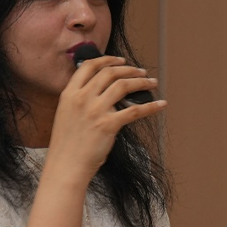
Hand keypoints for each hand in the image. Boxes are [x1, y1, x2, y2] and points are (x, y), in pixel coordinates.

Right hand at [46, 55, 164, 182]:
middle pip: (109, 73)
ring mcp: (95, 111)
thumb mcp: (66, 115)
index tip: (120, 60)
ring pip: (123, 86)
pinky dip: (151, 106)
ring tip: (151, 83)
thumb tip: (103, 92)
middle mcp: (82, 98)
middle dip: (129, 69)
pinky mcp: (108, 125)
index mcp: (69, 94)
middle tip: (141, 71)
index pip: (89, 66)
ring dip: (141, 82)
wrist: (66, 166)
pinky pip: (135, 110)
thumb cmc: (66, 145)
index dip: (107, 60)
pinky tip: (160, 104)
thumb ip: (80, 100)